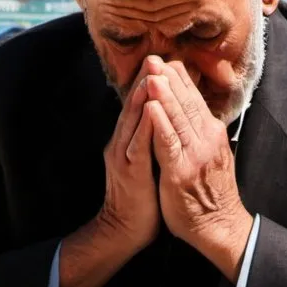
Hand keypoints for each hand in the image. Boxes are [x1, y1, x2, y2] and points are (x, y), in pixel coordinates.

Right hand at [96, 58, 160, 253]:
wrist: (124, 230)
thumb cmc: (142, 197)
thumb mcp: (146, 160)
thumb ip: (151, 137)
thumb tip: (164, 116)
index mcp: (128, 139)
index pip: (139, 105)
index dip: (150, 82)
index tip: (163, 61)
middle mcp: (122, 143)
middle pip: (134, 106)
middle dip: (144, 80)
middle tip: (155, 56)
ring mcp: (124, 157)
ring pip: (133, 121)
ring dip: (142, 97)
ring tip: (152, 74)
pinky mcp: (130, 173)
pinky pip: (138, 146)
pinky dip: (145, 127)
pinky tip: (152, 111)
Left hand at [142, 57, 252, 280]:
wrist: (219, 227)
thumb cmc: (209, 191)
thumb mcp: (210, 153)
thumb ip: (200, 130)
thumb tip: (192, 107)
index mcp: (211, 132)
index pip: (194, 98)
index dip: (179, 78)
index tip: (165, 59)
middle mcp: (206, 138)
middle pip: (187, 101)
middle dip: (169, 78)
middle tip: (154, 56)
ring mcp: (195, 153)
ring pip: (178, 116)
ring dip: (164, 93)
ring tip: (152, 72)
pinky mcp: (181, 170)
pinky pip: (169, 141)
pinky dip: (160, 122)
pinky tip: (151, 106)